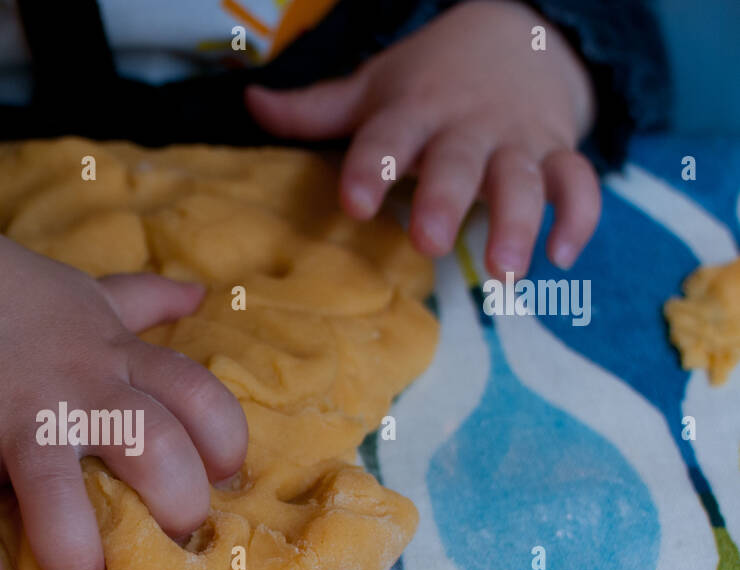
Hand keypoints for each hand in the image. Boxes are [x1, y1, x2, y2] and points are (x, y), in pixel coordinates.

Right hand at [0, 198, 247, 569]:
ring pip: (55, 484)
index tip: (223, 480)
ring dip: (72, 549)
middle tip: (166, 546)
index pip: (199, 395)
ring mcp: (16, 412)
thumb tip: (199, 294)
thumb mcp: (92, 297)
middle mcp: (79, 387)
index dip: (226, 443)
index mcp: (118, 358)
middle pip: (152, 445)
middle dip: (175, 505)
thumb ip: (146, 301)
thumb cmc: (19, 298)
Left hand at [245, 0, 599, 276]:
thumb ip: (315, 110)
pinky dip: (579, 216)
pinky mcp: (559, 152)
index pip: (389, 137)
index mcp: (415, 110)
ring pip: (524, 178)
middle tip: (428, 243)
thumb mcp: (375, 88)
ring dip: (518, 222)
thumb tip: (251, 103)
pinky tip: (564, 256)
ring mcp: (517, 140)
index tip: (354, 203)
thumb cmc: (429, 81)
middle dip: (446, 199)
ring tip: (505, 272)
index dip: (372, 167)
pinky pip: (578, 182)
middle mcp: (467, 126)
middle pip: (459, 162)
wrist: (518, 36)